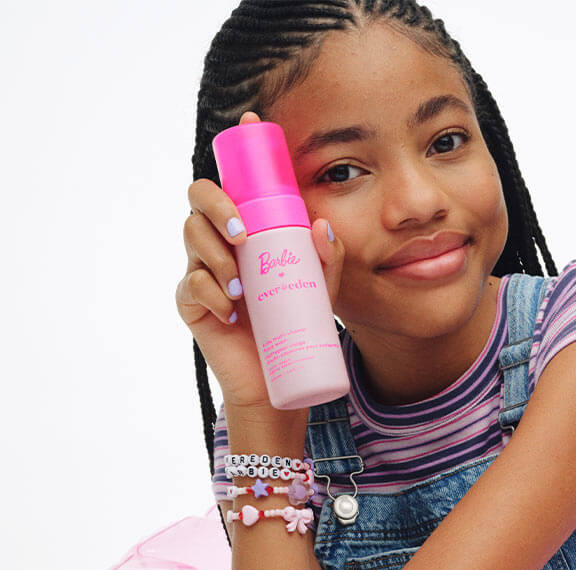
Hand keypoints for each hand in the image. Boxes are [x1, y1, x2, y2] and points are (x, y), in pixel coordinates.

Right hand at [176, 110, 346, 413]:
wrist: (278, 383)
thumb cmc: (296, 329)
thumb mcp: (321, 290)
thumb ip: (327, 259)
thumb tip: (323, 226)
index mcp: (247, 230)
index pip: (235, 182)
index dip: (239, 151)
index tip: (253, 123)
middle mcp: (219, 242)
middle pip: (200, 197)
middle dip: (218, 206)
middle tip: (242, 233)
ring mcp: (202, 270)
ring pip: (192, 236)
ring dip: (215, 253)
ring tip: (240, 283)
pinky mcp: (191, 302)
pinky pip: (191, 284)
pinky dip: (209, 291)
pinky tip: (229, 308)